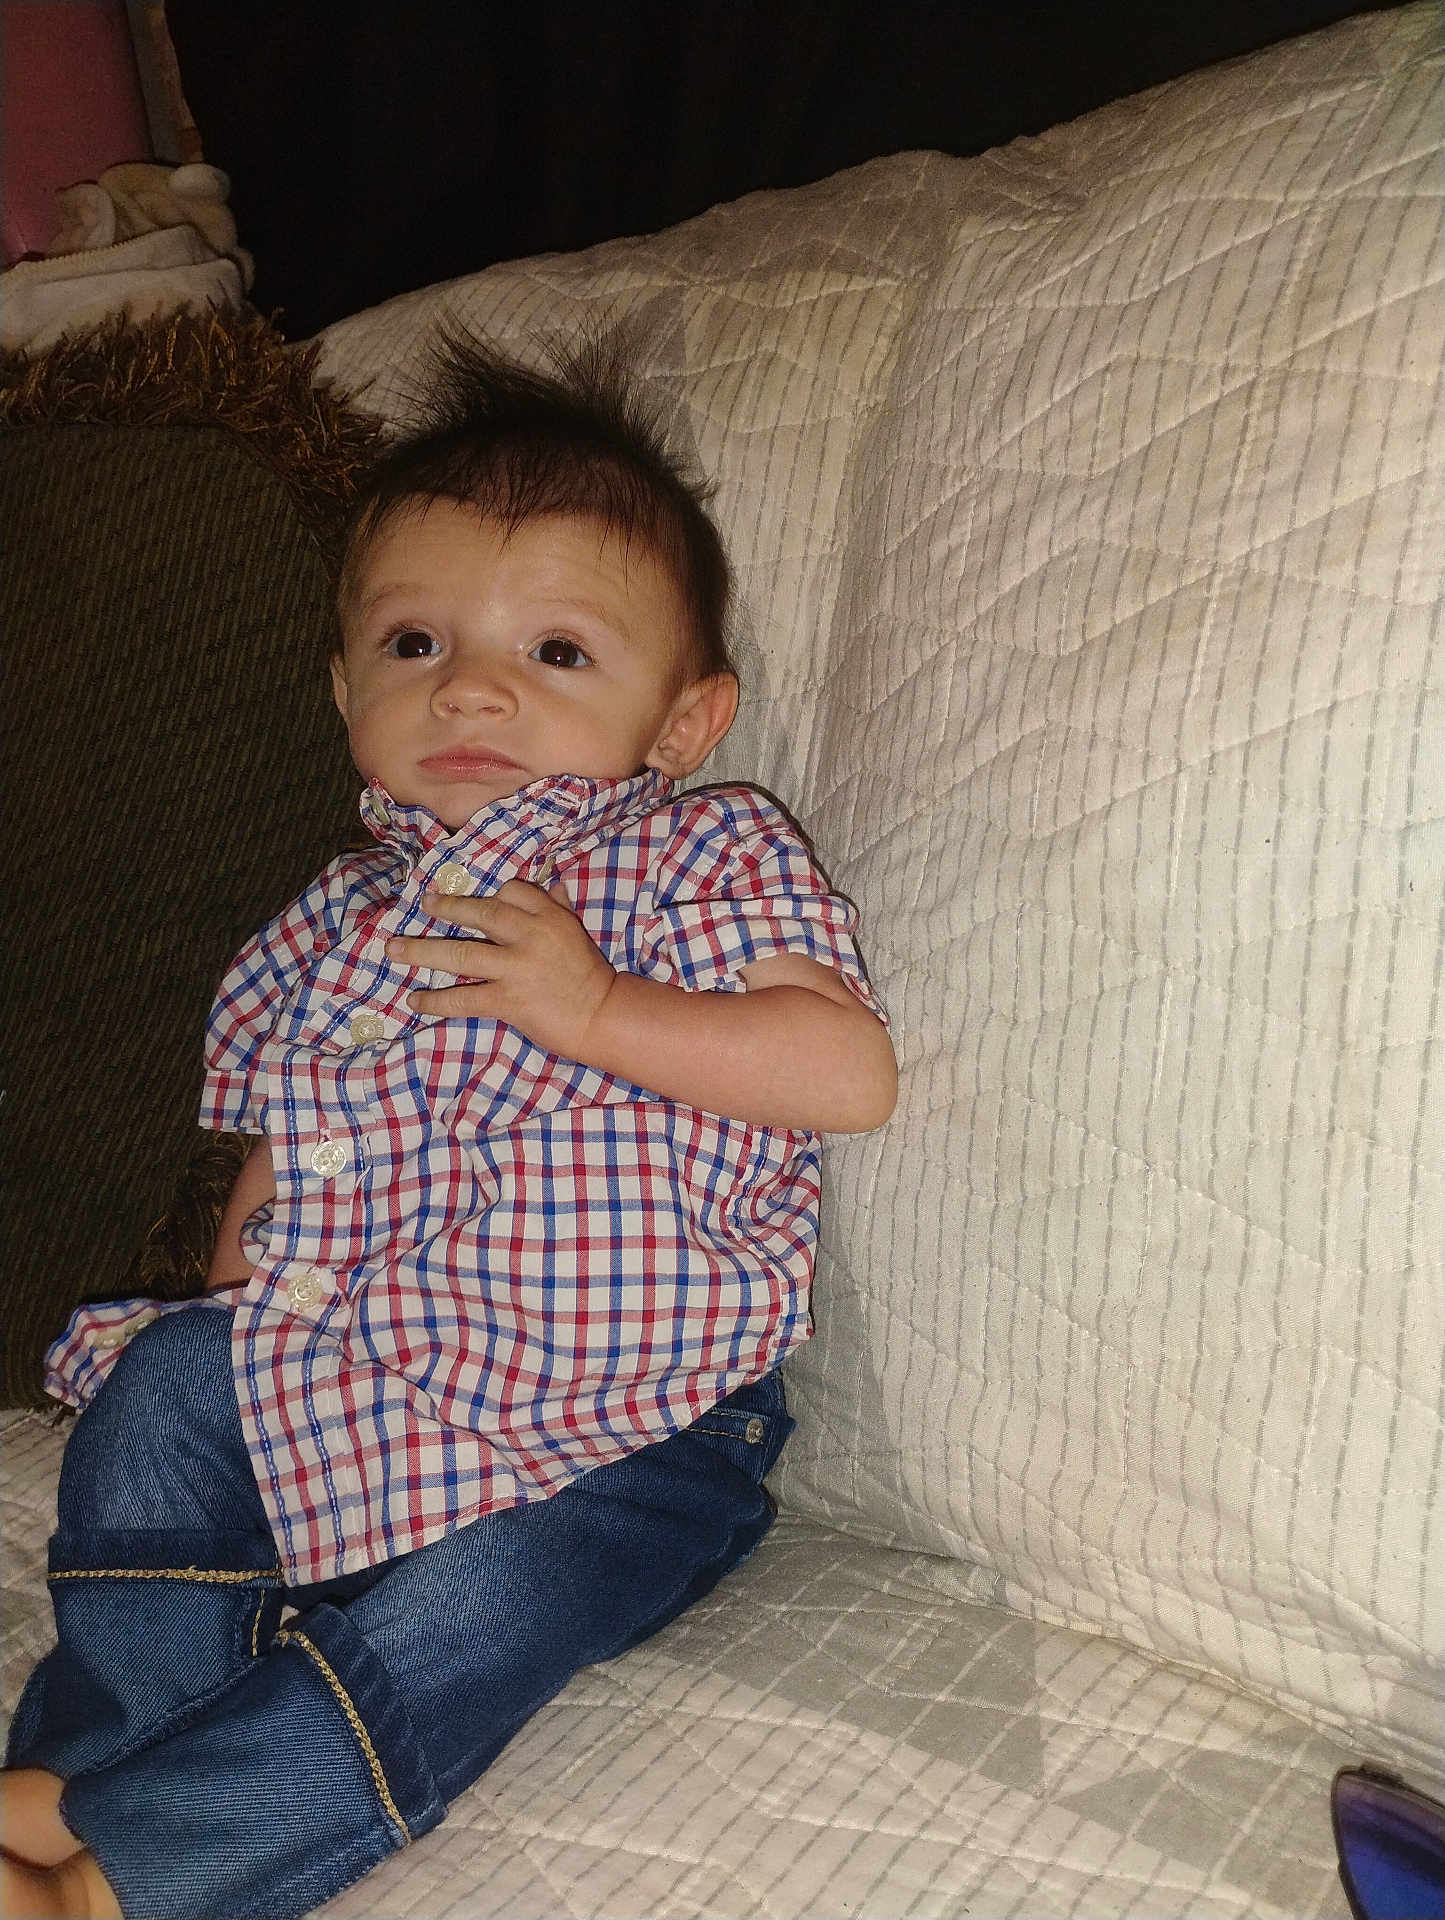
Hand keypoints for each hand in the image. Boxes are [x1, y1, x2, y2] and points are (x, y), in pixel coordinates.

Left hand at [387, 881, 617, 1061]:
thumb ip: (561, 908)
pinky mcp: (507, 999)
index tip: (473, 899)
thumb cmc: (590, 975)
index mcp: (549, 917)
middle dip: (448, 907)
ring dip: (422, 951)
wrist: (602, 1016)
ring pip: (461, 953)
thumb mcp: (578, 933)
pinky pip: (463, 998)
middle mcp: (530, 935)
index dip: (491, 893)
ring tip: (393, 949)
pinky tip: (414, 1001)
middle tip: (423, 903)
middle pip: (481, 913)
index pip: (512, 891)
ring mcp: (516, 968)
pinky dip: (435, 1001)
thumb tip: (555, 884)